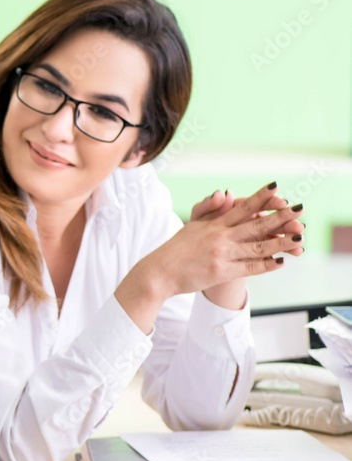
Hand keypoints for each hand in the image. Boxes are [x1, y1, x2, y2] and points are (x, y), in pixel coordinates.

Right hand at [116, 184, 303, 332]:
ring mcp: (222, 254)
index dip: (261, 197)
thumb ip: (211, 209)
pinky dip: (266, 265)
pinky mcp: (221, 271)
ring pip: (258, 247)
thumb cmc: (177, 250)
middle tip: (300, 210)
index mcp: (215, 224)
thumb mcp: (193, 225)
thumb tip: (226, 193)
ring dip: (281, 242)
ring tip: (299, 238)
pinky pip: (249, 267)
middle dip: (280, 217)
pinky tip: (281, 261)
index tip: (278, 188)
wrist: (160, 272)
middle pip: (256, 224)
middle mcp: (220, 236)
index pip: (242, 207)